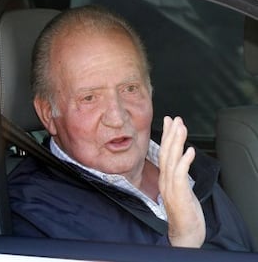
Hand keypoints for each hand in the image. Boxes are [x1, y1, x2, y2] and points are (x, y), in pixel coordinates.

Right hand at [158, 116, 205, 247]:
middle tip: (175, 118)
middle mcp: (165, 181)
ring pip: (172, 160)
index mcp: (165, 179)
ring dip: (176, 142)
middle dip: (171, 134)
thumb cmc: (185, 215)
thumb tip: (181, 162)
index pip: (165, 153)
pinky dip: (184, 161)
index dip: (167, 137)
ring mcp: (170, 188)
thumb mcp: (180, 192)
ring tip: (181, 127)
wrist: (184, 235)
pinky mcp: (179, 194)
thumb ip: (179, 177)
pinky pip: (180, 175)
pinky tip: (189, 151)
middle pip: (166, 153)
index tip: (170, 122)